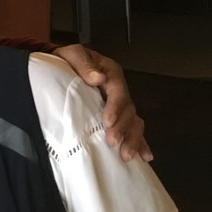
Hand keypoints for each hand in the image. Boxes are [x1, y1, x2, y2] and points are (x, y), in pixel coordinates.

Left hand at [52, 43, 152, 161]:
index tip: (108, 121)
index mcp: (111, 73)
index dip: (115, 107)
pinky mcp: (118, 115)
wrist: (66, 64)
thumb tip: (97, 77)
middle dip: (123, 127)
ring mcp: (120, 103)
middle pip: (128, 109)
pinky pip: (131, 128)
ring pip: (134, 121)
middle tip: (113, 142)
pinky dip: (140, 142)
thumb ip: (84, 64)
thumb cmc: (70, 59)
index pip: (118, 90)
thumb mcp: (73, 55)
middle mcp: (119, 89)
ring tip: (127, 155)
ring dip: (133, 139)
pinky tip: (144, 156)